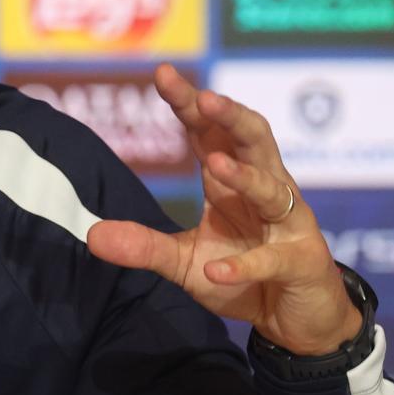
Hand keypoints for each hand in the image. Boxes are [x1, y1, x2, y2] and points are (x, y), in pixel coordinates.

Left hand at [84, 64, 362, 355]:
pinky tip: (216, 268)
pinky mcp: (301, 263)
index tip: (162, 73)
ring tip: (214, 165)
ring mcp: (288, 225)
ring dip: (245, 176)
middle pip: (253, 141)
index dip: (190, 103)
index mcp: (232, 183)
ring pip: (272, 189)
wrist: (297, 321)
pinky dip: (243, 264)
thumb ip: (144, 246)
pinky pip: (271, 259)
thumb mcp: (185, 263)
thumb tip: (92, 236)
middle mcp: (265, 192)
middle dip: (231, 117)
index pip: (210, 133)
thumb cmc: (244, 278)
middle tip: (206, 99)